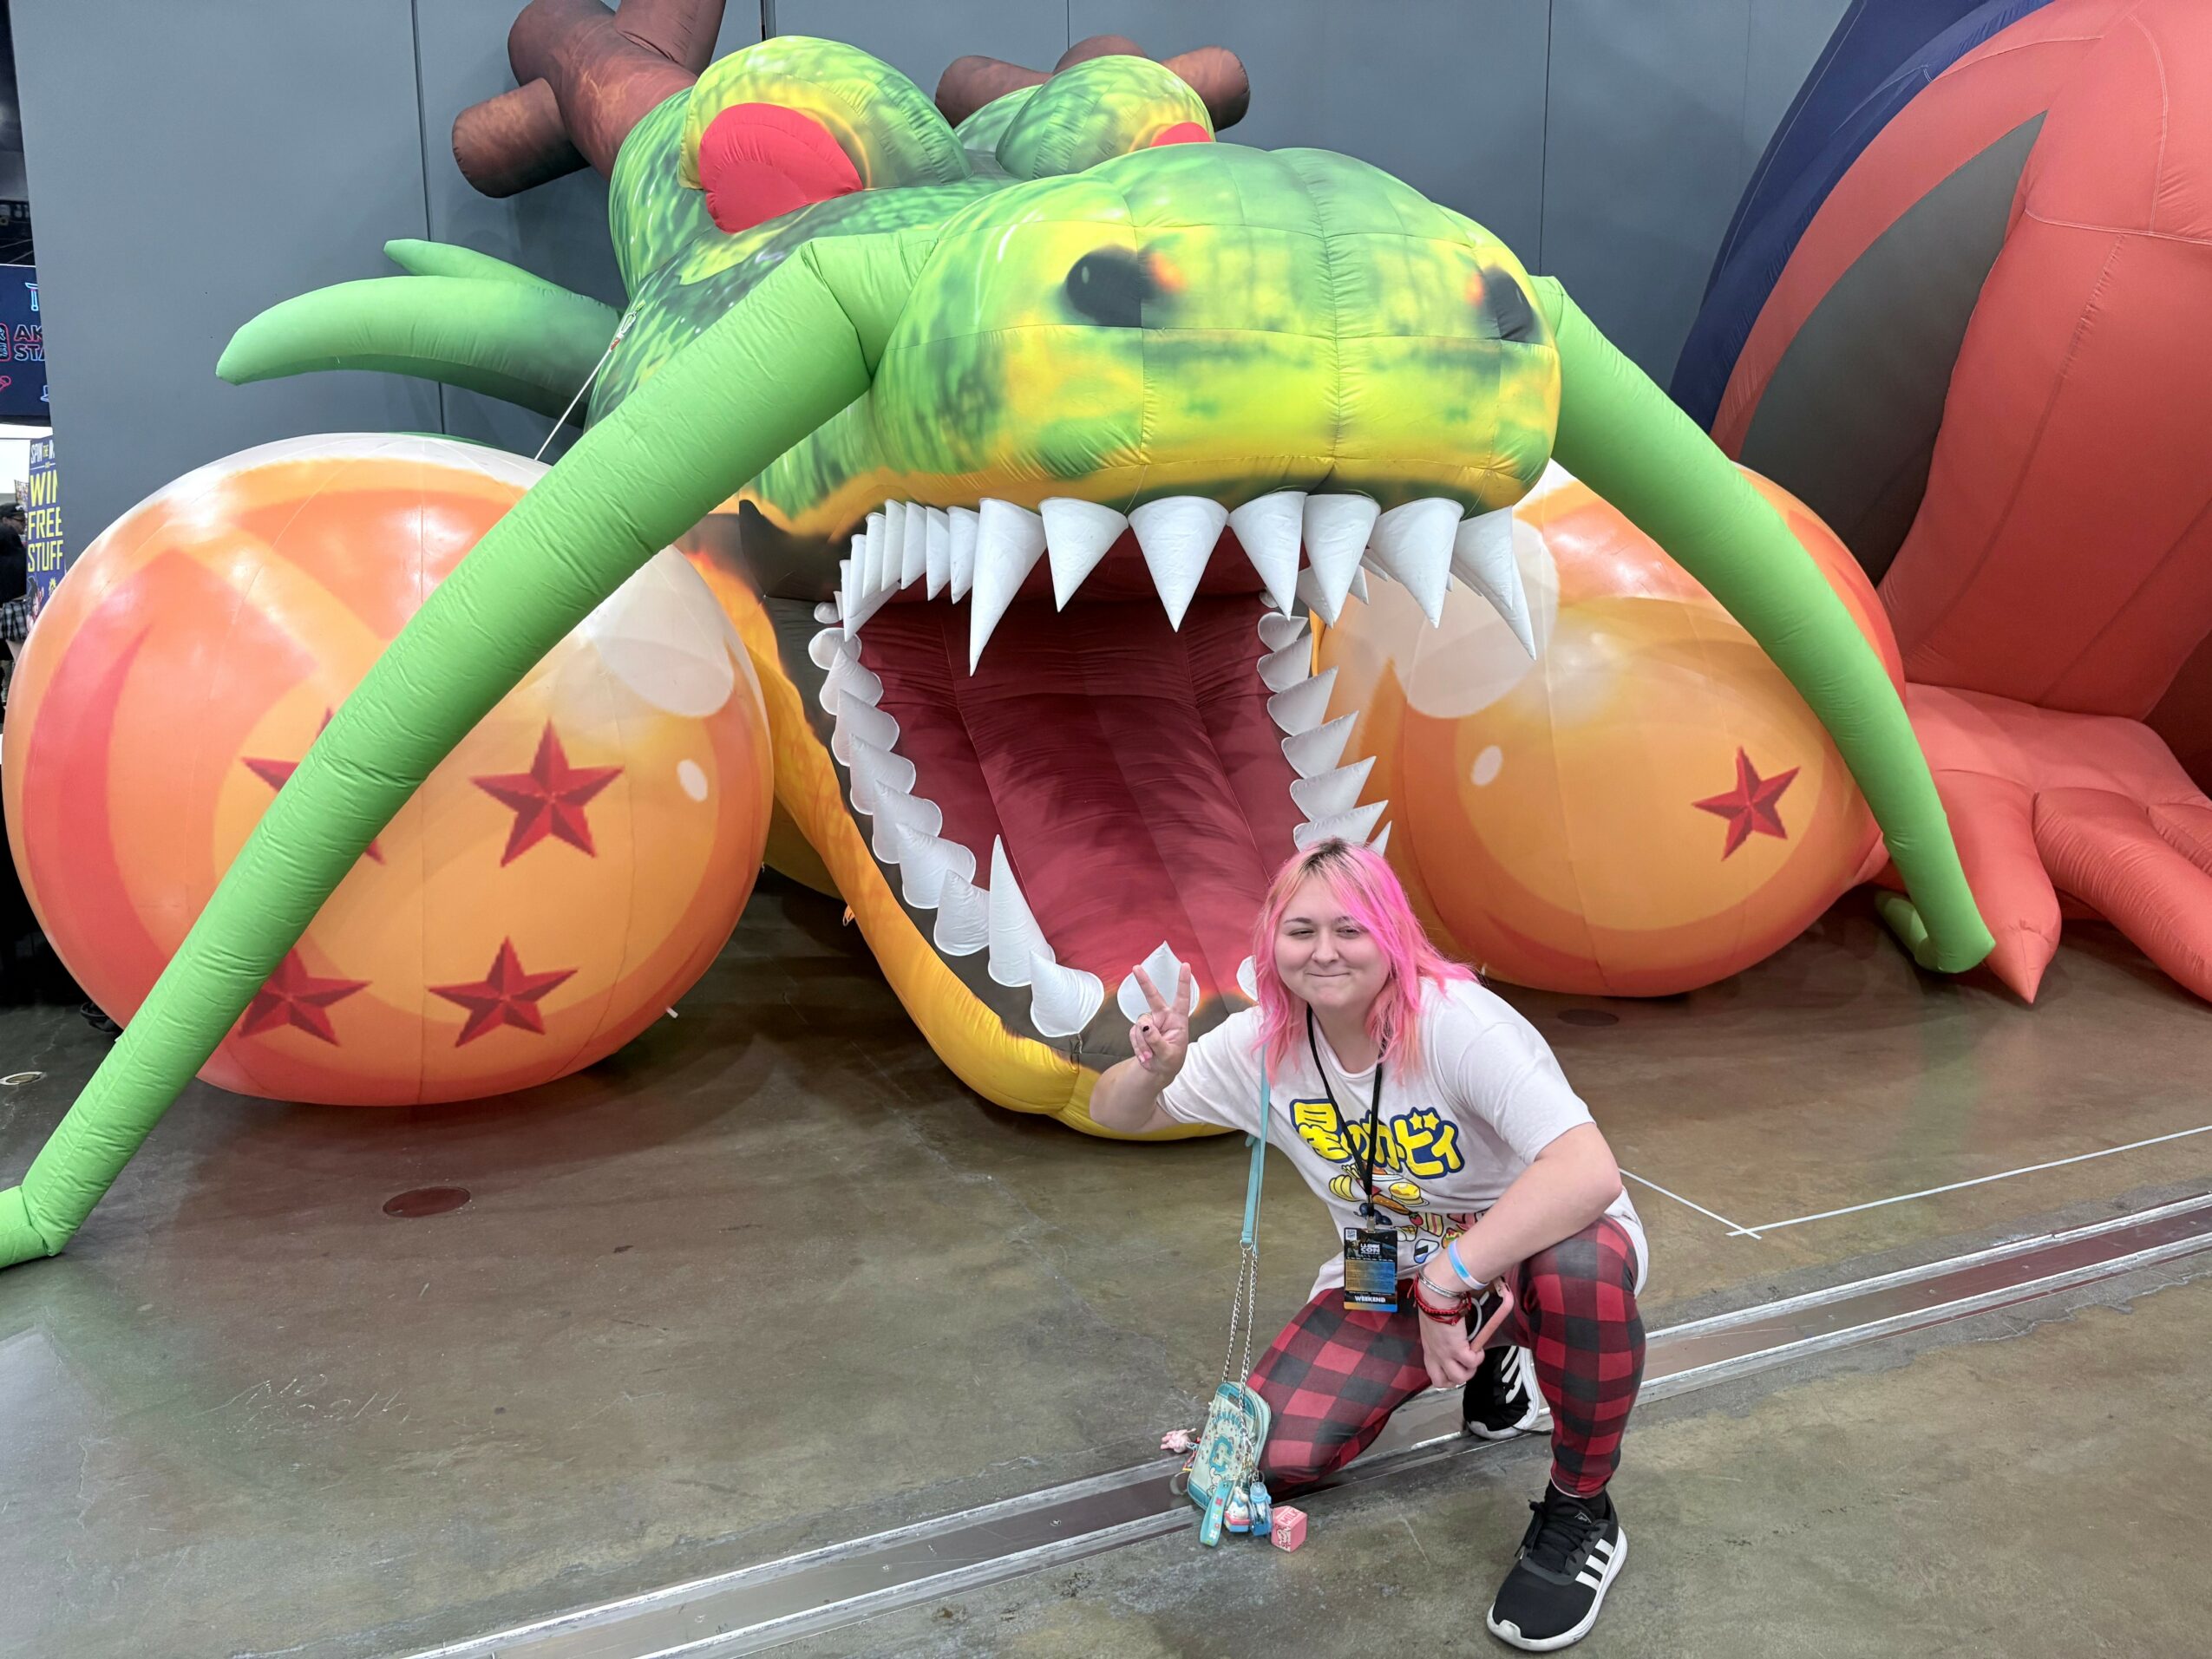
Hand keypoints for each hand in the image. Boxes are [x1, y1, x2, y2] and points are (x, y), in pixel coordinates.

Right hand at [1128, 962, 1194, 1081]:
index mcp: (1178, 1020)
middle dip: (1144, 982)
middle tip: (1136, 968)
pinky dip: (1137, 1046)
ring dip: (1142, 1043)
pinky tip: (1144, 1056)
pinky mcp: (1139, 1030)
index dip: (1183, 982)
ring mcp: (1150, 1023)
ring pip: (1140, 1025)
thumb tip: (1145, 1026)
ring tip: (1149, 1057)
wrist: (1158, 1071)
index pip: (1182, 999)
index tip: (1185, 965)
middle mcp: (1163, 1017)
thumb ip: (1157, 1041)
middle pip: (1153, 997)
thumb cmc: (1170, 1061)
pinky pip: (1133, 1034)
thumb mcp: (1168, 1055)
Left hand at [1415, 1284, 1483, 1389]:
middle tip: (1466, 1366)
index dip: (1446, 1377)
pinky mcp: (1457, 1349)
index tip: (1456, 1367)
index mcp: (1428, 1350)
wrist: (1436, 1298)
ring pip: (1459, 1378)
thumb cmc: (1434, 1305)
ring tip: (1474, 1357)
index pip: (1433, 1375)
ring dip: (1470, 1370)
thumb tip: (1452, 1337)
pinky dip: (1478, 1357)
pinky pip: (1472, 1362)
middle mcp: (1435, 1355)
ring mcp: (1445, 1354)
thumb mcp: (1433, 1327)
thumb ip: (1440, 1337)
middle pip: (1442, 1383)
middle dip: (1457, 1379)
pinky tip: (1479, 1348)